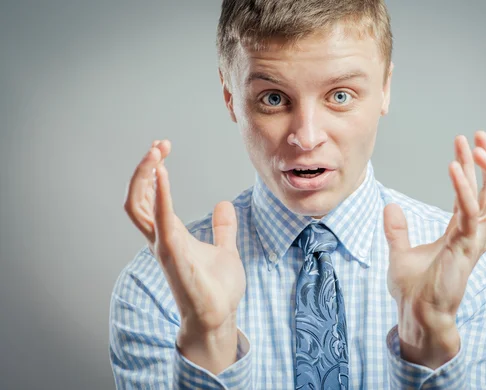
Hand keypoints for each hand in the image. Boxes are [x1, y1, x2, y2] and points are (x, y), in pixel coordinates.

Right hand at [123, 140, 245, 372]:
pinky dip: (160, 194)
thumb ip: (223, 229)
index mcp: (171, 235)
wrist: (219, 316)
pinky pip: (161, 219)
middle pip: (137, 198)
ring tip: (155, 152)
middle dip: (144, 169)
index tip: (163, 149)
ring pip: (139, 206)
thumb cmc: (217, 288)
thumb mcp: (224, 249)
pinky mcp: (173, 252)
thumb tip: (224, 205)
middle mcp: (161, 238)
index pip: (149, 199)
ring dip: (145, 176)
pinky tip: (162, 172)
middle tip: (159, 145)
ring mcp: (164, 245)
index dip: (151, 173)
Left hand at [383, 131, 485, 368]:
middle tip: (480, 135)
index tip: (461, 143)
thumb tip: (390, 206)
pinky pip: (472, 212)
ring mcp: (474, 240)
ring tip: (477, 146)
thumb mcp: (400, 253)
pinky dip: (465, 189)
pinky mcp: (467, 248)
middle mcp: (473, 234)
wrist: (416, 314)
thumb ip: (397, 230)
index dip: (470, 168)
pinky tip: (454, 167)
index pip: (473, 193)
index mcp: (460, 232)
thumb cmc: (413, 290)